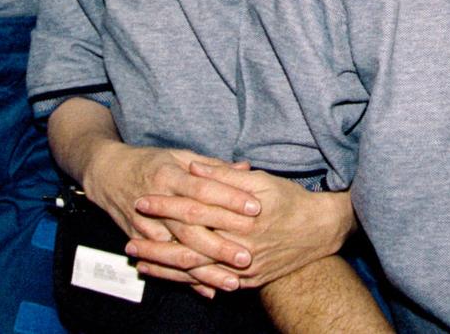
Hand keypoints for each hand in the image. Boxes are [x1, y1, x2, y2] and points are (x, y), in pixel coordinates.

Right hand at [82, 144, 261, 295]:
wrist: (108, 174)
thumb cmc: (150, 163)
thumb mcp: (179, 156)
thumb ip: (212, 166)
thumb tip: (245, 167)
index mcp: (170, 175)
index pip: (203, 188)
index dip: (229, 198)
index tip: (255, 208)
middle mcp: (158, 201)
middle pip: (191, 224)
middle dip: (220, 243)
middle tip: (247, 256)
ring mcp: (146, 225)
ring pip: (178, 251)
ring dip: (206, 269)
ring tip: (233, 281)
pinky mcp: (140, 242)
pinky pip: (165, 265)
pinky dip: (187, 280)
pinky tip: (208, 289)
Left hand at [127, 162, 352, 291]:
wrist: (320, 230)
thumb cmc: (289, 200)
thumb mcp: (259, 180)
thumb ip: (223, 175)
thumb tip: (193, 165)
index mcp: (239, 217)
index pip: (194, 211)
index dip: (166, 207)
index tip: (142, 201)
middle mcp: (240, 246)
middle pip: (189, 246)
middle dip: (157, 245)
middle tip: (128, 242)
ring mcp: (243, 268)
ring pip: (196, 270)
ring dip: (165, 267)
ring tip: (139, 262)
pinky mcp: (247, 281)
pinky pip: (212, 283)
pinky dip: (187, 281)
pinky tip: (167, 278)